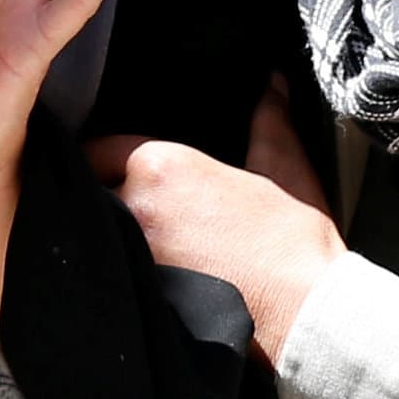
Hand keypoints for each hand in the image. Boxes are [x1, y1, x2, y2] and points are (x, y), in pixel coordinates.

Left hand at [89, 93, 344, 366]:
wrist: (304, 314)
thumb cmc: (294, 243)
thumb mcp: (285, 170)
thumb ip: (270, 121)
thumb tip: (275, 84)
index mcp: (161, 167)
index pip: (100, 151)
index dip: (105, 160)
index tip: (115, 171)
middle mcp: (135, 207)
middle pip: (94, 197)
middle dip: (108, 202)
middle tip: (135, 214)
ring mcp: (131, 256)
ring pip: (101, 240)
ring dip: (114, 241)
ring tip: (145, 249)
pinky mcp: (137, 298)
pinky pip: (116, 278)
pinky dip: (125, 278)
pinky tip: (152, 282)